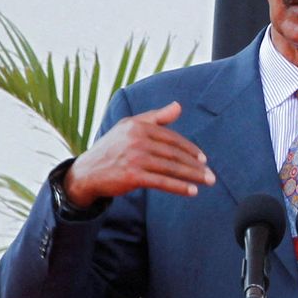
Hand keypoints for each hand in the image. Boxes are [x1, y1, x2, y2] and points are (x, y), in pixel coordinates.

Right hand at [63, 102, 214, 206]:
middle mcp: (137, 140)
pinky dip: (179, 187)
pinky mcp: (132, 176)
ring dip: (193, 176)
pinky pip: (162, 182)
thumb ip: (156, 117)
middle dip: (196, 165)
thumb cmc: (113, 148)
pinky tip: (192, 191)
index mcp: (138, 126)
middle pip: (174, 153)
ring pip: (171, 168)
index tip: (203, 159)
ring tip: (207, 182)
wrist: (87, 172)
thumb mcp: (131, 127)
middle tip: (211, 174)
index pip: (172, 138)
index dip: (190, 149)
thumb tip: (178, 106)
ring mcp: (134, 158)